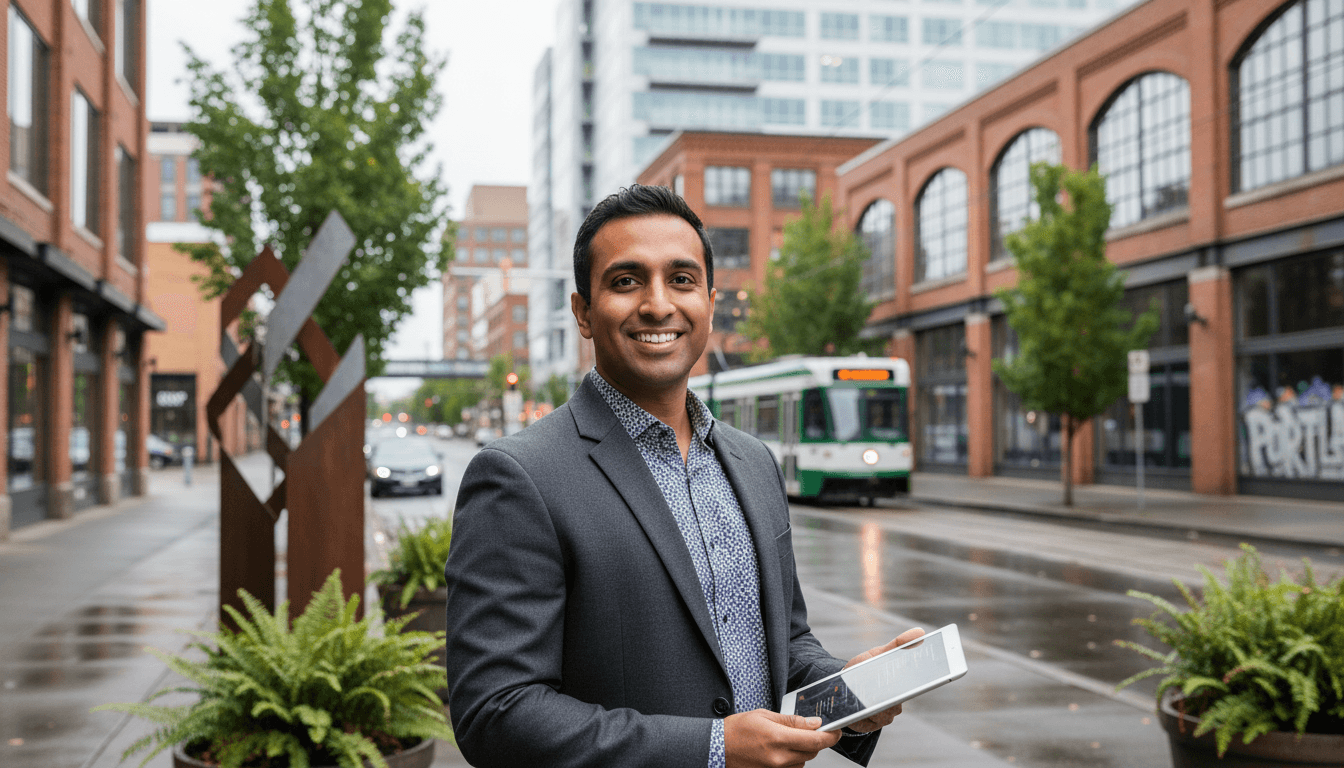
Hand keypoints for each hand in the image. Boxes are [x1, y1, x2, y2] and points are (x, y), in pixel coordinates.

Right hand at [724, 709, 840, 767]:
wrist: (718, 748)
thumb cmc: (736, 730)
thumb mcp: (765, 715)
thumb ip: (792, 721)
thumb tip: (813, 723)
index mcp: (778, 738)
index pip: (816, 740)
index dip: (831, 735)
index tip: (836, 730)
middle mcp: (779, 758)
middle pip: (813, 751)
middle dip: (816, 739)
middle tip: (810, 729)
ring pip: (804, 760)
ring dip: (803, 749)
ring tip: (788, 738)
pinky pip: (793, 767)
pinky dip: (793, 758)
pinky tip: (782, 749)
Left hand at [840, 627, 925, 732]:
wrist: (841, 686)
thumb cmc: (864, 667)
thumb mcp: (879, 653)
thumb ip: (898, 644)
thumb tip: (921, 631)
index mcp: (903, 683)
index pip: (917, 684)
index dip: (923, 682)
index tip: (922, 678)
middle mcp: (898, 701)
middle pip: (901, 701)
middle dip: (892, 695)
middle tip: (883, 686)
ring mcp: (887, 714)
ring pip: (887, 712)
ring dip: (876, 704)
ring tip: (864, 694)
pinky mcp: (873, 723)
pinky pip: (873, 721)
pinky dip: (865, 713)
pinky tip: (858, 706)